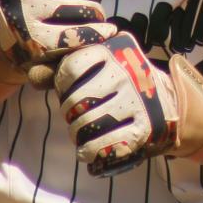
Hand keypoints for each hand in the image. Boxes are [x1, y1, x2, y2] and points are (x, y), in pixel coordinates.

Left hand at [53, 34, 202, 173]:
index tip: (68, 90)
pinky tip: (87, 149)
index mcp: (112, 51)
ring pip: (84, 124)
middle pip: (74, 101)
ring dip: (76, 133)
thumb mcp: (97, 66)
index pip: (69, 68)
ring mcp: (136, 100)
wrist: (168, 101)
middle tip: (76, 115)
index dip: (61, 84)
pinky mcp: (143, 128)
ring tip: (82, 131)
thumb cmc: (120, 82)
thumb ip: (63, 70)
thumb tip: (34, 78)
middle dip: (69, 112)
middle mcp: (126, 72)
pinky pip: (101, 145)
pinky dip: (88, 151)